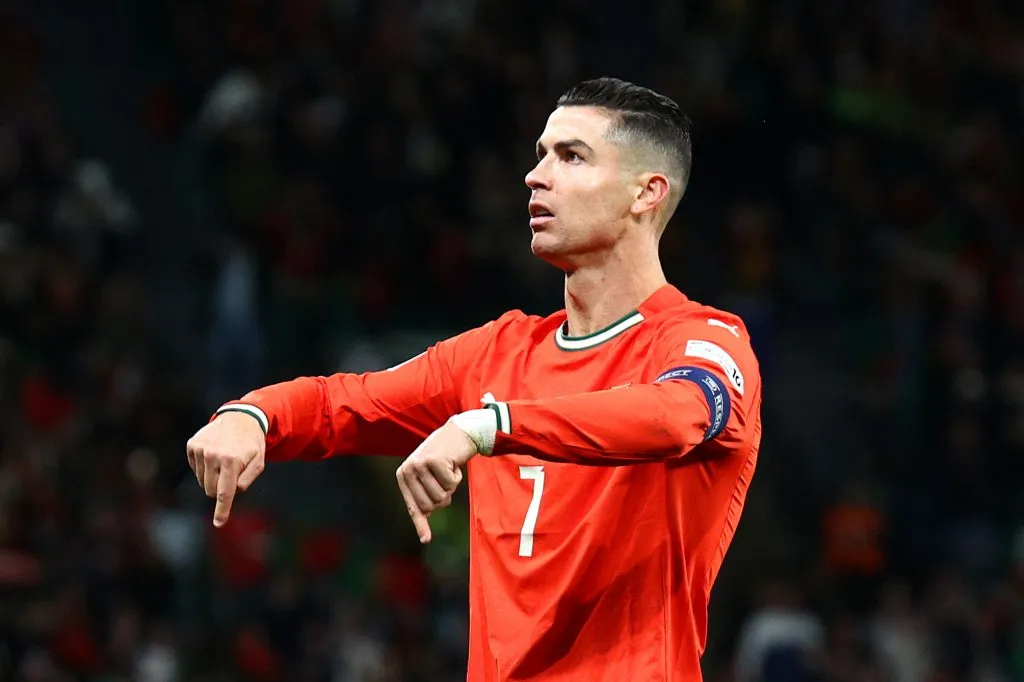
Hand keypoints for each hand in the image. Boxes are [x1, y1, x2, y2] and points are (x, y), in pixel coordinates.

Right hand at [186, 412, 266, 526]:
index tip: (218, 523)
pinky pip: (195, 469)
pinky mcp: (192, 445)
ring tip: (224, 461)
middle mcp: (213, 455)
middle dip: (220, 489)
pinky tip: (214, 455)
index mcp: (231, 461)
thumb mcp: (258, 462)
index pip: (224, 493)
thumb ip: (247, 480)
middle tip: (232, 475)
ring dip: (213, 477)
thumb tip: (232, 492)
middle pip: (210, 490)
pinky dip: (205, 467)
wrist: (240, 418)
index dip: (222, 510)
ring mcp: (200, 449)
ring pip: (202, 481)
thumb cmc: (251, 445)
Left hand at [396, 422, 477, 542]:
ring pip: (442, 496)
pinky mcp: (434, 461)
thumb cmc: (445, 459)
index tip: (426, 540)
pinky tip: (453, 462)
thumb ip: (425, 498)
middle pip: (432, 505)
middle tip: (445, 478)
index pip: (413, 506)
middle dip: (444, 496)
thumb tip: (423, 535)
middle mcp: (408, 470)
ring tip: (448, 469)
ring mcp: (420, 464)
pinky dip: (457, 476)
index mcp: (403, 476)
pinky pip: (451, 484)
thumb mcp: (430, 478)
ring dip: (451, 485)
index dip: (421, 524)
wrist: (459, 432)